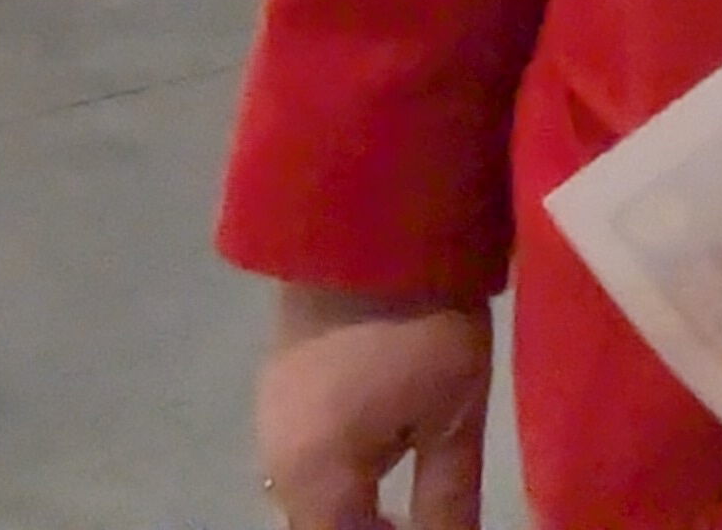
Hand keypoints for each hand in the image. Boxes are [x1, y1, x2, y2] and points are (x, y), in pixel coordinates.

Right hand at [257, 283, 488, 529]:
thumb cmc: (423, 322)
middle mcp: (276, 465)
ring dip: (356, 508)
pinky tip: (387, 454)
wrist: (370, 222)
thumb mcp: (453, 416)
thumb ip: (448, 499)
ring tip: (412, 504)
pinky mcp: (277, 392)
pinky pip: (306, 460)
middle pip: (324, 528)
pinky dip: (343, 475)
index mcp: (314, 481)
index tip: (436, 529)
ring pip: (312, 498)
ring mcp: (268, 425)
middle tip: (428, 518)